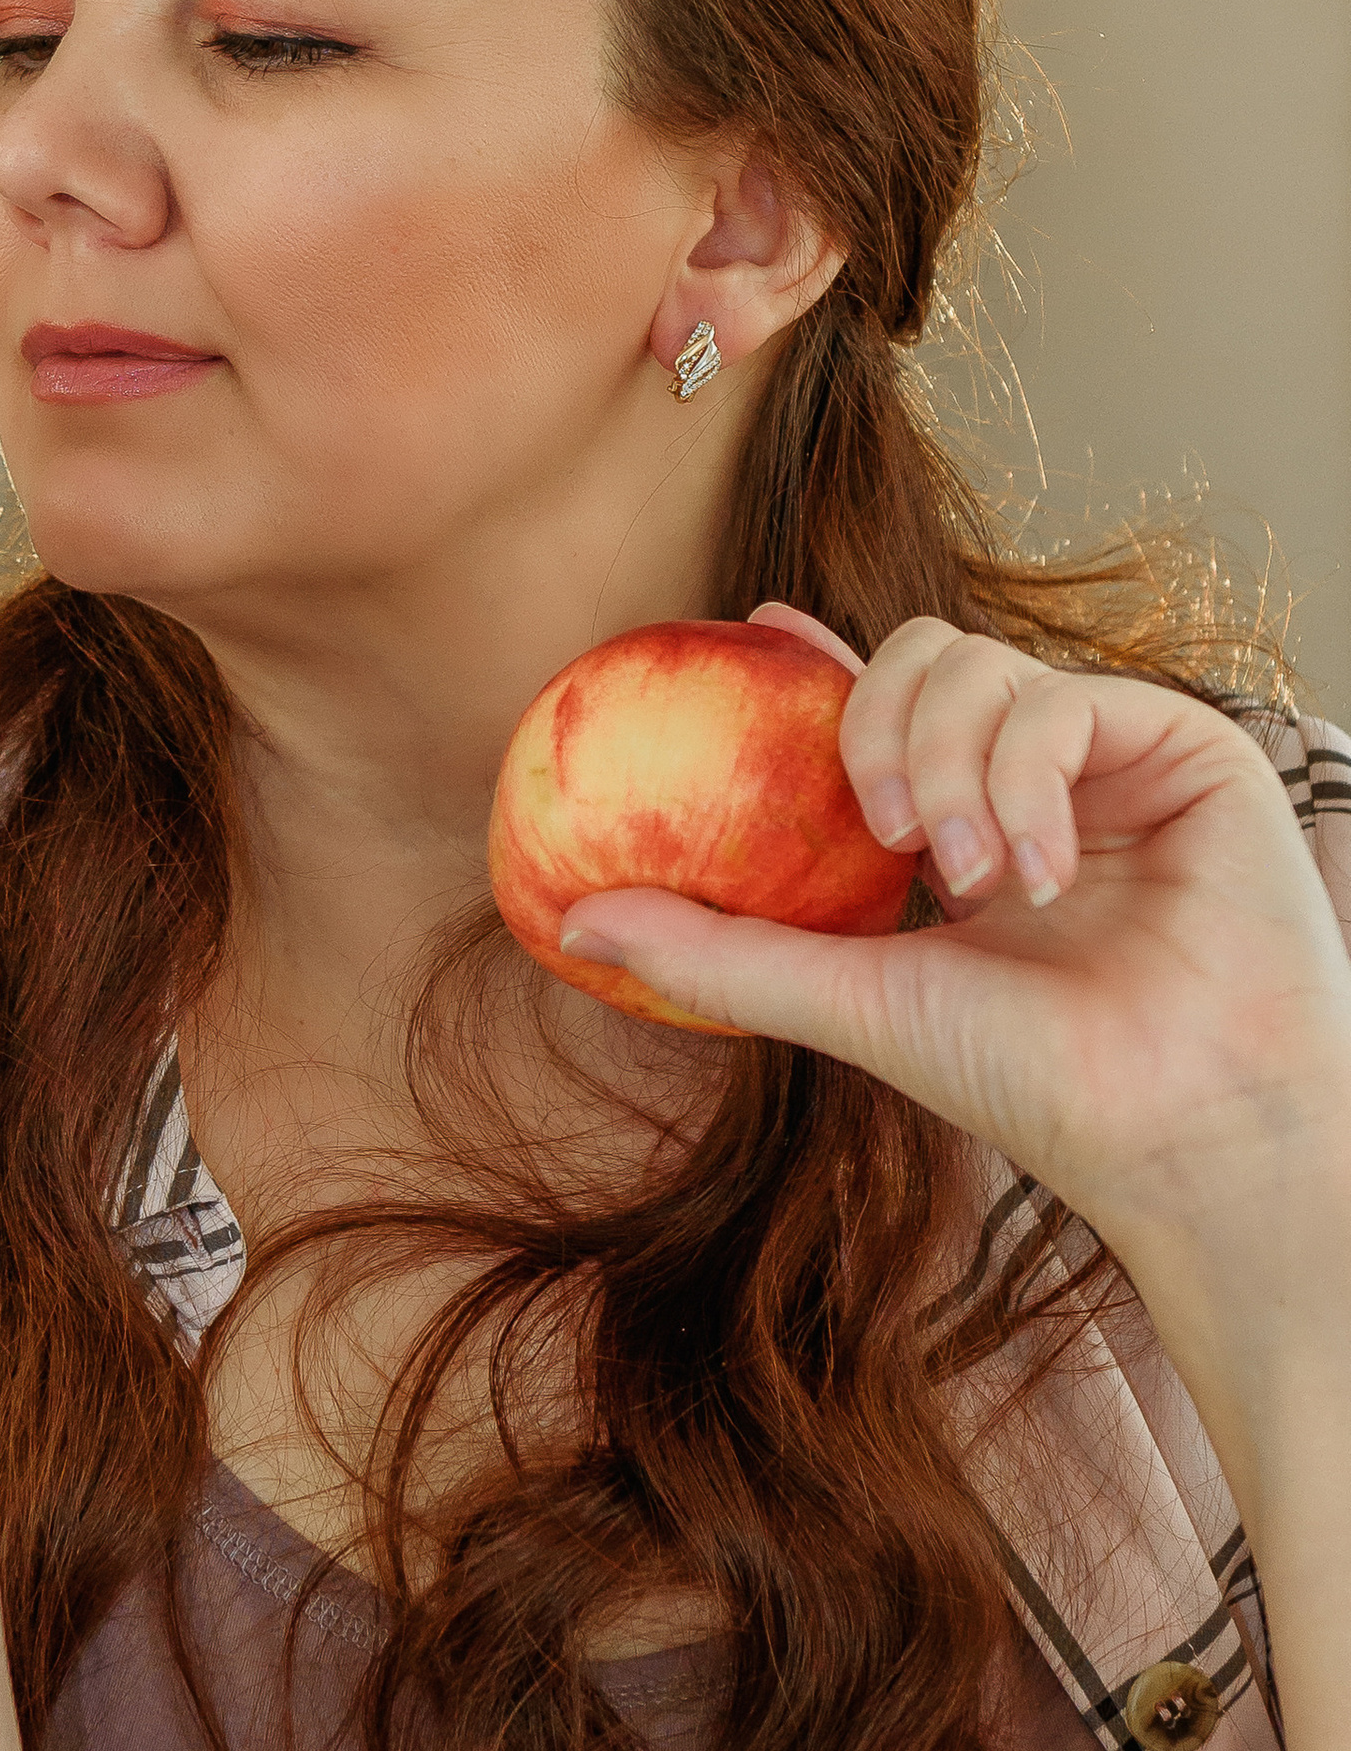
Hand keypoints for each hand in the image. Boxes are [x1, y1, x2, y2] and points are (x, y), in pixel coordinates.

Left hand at [560, 607, 1350, 1292]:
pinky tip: (1042, 877)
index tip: (741, 627)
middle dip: (873, 726)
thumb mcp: (850, 1002)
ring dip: (950, 767)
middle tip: (879, 829)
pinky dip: (1028, 783)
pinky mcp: (1180, 745)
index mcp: (956, 823)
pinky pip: (1061, 700)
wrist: (1173, 1123)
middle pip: (919, 655)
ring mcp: (1105, 755)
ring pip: (980, 665)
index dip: (809, 657)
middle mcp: (1029, 775)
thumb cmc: (1029, 1079)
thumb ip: (719, 954)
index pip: (875, 706)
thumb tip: (572, 918)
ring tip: (973, 879)